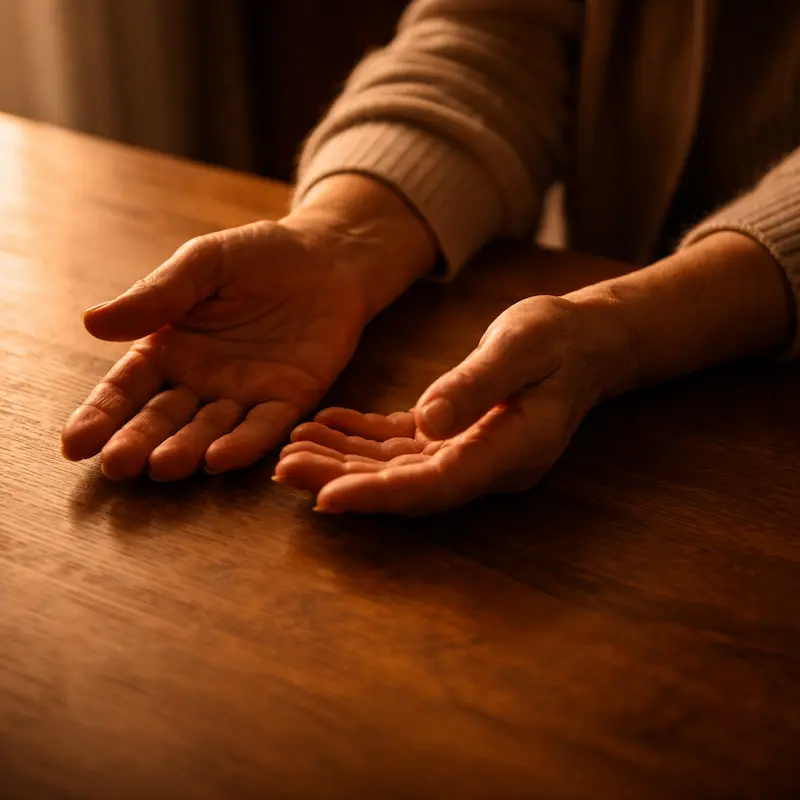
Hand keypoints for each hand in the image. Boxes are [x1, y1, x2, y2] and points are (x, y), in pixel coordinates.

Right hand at [61, 220, 370, 480]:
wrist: (326, 259)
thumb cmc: (258, 256)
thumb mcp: (203, 264)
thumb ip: (157, 295)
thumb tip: (92, 324)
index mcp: (169, 349)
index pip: (127, 389)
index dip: (101, 416)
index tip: (74, 445)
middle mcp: (201, 381)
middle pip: (163, 419)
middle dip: (139, 443)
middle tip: (118, 466)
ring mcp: (245, 395)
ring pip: (209, 430)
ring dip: (187, 450)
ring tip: (164, 466)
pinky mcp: (289, 400)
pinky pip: (263, 427)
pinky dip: (243, 444)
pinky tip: (220, 458)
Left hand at [275, 294, 630, 514]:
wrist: (585, 342)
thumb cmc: (560, 340)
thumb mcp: (522, 347)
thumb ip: (477, 385)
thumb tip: (428, 423)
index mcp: (509, 451)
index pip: (434, 486)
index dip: (378, 496)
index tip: (323, 497)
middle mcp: (485, 465)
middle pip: (405, 487)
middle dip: (342, 480)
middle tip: (282, 469)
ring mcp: (469, 454)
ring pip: (396, 469)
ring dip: (343, 460)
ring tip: (291, 447)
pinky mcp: (456, 435)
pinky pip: (402, 445)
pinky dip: (362, 437)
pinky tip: (326, 421)